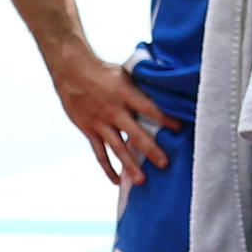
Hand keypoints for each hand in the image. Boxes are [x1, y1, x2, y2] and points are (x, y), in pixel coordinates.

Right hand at [53, 48, 170, 184]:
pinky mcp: (89, 130)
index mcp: (126, 93)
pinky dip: (107, 167)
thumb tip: (168, 91)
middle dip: (151, 150)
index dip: (164, 118)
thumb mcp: (127, 73)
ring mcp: (100, 122)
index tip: (180, 128)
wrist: (71, 70)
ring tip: (142, 181)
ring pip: (117, 148)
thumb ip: (143, 87)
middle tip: (165, 164)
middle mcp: (113, 110)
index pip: (149, 108)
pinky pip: (99, 153)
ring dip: (129, 165)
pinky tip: (117, 181)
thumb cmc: (104, 70)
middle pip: (135, 134)